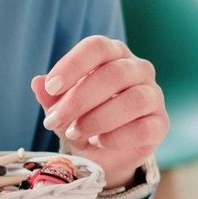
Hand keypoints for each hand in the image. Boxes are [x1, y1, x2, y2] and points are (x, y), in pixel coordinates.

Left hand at [33, 36, 167, 188]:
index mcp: (113, 54)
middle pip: (113, 74)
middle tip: (54, 121)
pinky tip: (99, 142)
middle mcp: (138, 69)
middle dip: (78, 100)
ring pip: (132, 100)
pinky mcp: (160, 124)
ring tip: (74, 133)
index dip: (73, 65)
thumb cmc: (83, 118)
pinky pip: (143, 128)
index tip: (50, 87)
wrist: (105, 152)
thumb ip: (51, 96)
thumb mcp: (62, 108)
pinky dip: (116, 137)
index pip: (97, 47)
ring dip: (97, 119)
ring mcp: (153, 95)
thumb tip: (37, 83)